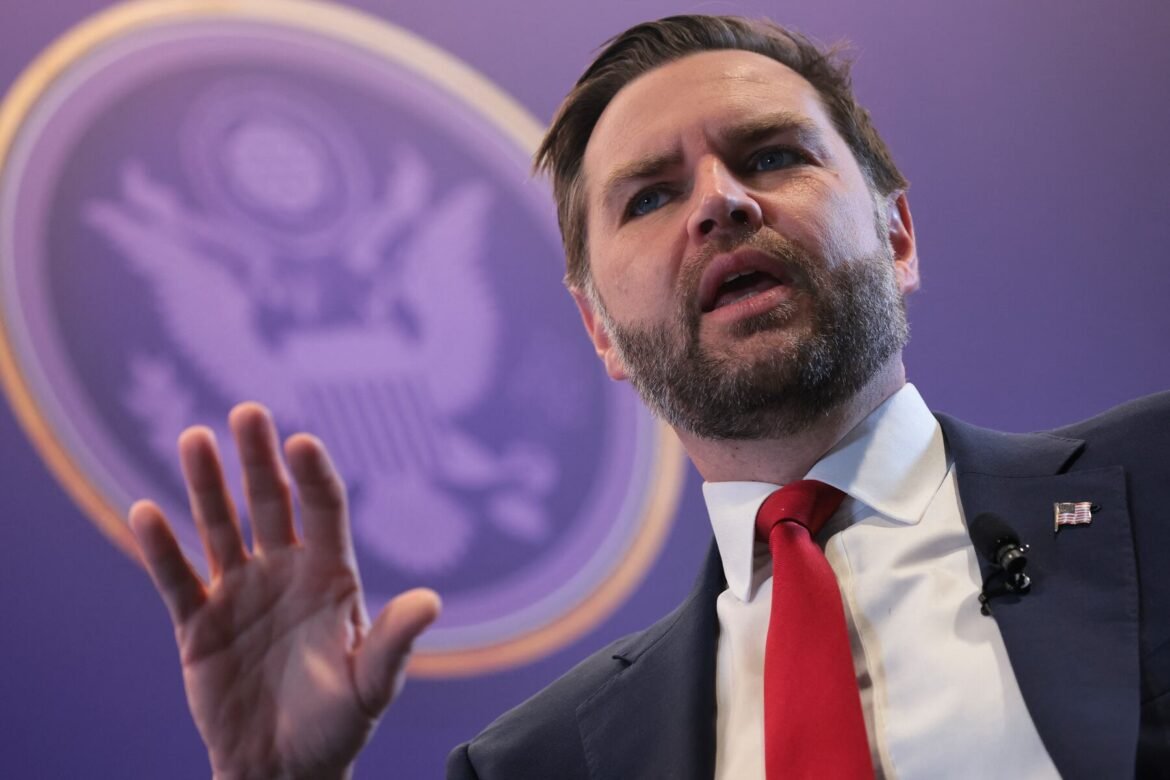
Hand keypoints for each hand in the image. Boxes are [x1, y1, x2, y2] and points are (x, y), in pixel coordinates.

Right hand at [130, 403, 440, 779]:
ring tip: (194, 437)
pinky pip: (177, 579)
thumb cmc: (338, 725)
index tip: (302, 442)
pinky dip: (160, 548)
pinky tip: (145, 510)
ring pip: (219, 527)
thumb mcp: (372, 686)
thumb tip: (431, 600)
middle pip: (271, 504)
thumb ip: (394, 642)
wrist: (283, 770)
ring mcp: (239, 594)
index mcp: (331, 578)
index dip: (314, 477)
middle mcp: (285, 573)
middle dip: (259, 460)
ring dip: (206, 485)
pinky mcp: (198, 625)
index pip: (324, 512)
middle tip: (248, 411)